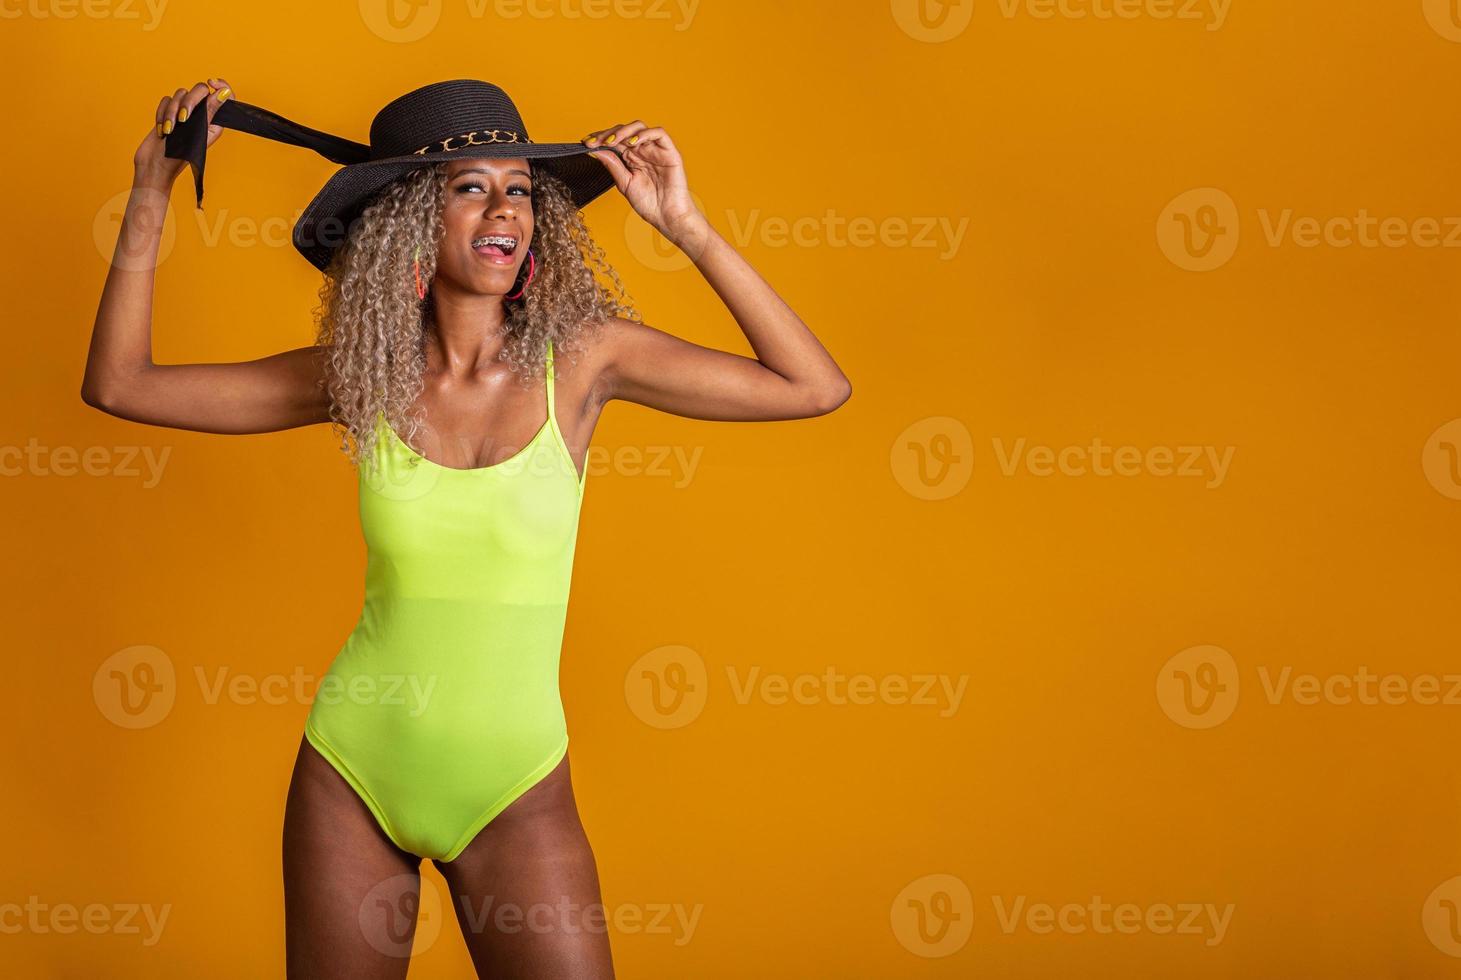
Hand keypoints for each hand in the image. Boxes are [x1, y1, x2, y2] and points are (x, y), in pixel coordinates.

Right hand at [132, 77, 234, 186]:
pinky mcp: (168, 115)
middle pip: (199, 90)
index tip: (211, 82)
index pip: (223, 95)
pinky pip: (166, 101)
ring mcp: (184, 115)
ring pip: (180, 94)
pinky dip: (162, 114)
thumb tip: (225, 93)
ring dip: (172, 112)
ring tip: (171, 131)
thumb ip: (211, 111)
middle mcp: (201, 116)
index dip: (220, 85)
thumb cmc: (180, 155)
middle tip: (184, 120)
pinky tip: (162, 130)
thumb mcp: (199, 132)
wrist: (156, 167)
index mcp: (215, 121)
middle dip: (189, 102)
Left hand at [581, 121, 704, 246]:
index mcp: (631, 158)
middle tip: (595, 141)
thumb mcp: (624, 183)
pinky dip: (644, 134)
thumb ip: (612, 164)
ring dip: (623, 131)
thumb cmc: (649, 204)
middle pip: (624, 130)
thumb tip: (595, 150)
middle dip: (607, 133)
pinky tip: (632, 142)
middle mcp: (642, 151)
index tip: (585, 143)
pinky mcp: (669, 152)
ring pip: (639, 127)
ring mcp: (656, 150)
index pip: (614, 140)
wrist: (667, 217)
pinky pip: (659, 133)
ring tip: (612, 141)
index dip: (599, 138)